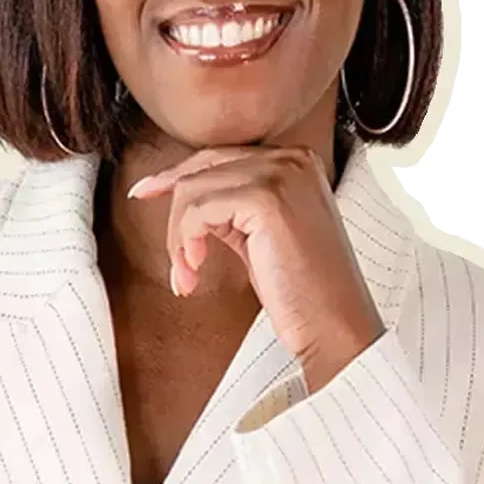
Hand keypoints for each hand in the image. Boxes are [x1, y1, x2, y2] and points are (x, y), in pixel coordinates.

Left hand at [128, 145, 384, 385]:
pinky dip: (185, 241)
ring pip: (193, 189)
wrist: (335, 327)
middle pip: (204, 166)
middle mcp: (291, 158)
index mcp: (296, 161)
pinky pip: (197, 209)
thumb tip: (180, 190)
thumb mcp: (261, 233)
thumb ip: (232, 205)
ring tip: (188, 274)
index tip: (147, 191)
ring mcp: (280, 173)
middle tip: (167, 251)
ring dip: (178, 237)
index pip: (220, 156)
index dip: (179, 176)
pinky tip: (195, 271)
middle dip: (173, 208)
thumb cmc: (301, 291)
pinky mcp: (265, 198)